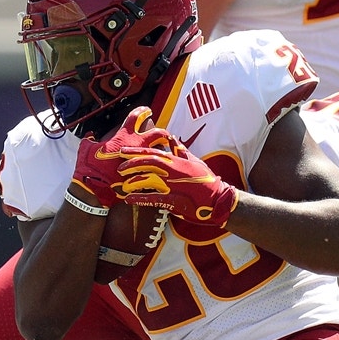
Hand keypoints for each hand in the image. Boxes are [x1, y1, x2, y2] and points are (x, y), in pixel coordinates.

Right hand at [72, 106, 170, 207]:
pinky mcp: (144, 175)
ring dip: (162, 153)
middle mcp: (137, 146)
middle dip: (163, 133)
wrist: (94, 188)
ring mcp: (142, 161)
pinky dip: (156, 172)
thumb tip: (89, 136)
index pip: (137, 117)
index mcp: (124, 137)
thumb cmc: (89, 167)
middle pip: (158, 133)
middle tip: (164, 135)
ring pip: (161, 153)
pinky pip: (156, 172)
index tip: (146, 111)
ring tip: (162, 157)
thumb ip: (89, 140)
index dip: (143, 111)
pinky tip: (156, 174)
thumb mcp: (85, 149)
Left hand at [115, 135, 237, 226]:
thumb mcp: (195, 161)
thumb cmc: (207, 180)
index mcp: (177, 161)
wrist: (219, 200)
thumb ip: (181, 151)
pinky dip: (141, 199)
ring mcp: (174, 185)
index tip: (123, 151)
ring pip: (150, 179)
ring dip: (134, 181)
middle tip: (119, 166)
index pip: (153, 153)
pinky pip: (154, 199)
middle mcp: (174, 171)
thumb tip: (172, 139)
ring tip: (122, 184)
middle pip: (149, 163)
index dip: (137, 151)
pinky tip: (129, 199)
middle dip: (132, 163)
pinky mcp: (175, 200)